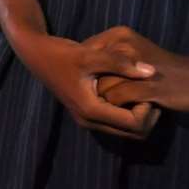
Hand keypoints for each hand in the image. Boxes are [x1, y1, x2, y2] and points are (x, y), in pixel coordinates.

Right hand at [9, 30, 160, 140]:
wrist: (37, 55)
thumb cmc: (61, 54)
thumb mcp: (90, 55)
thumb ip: (120, 63)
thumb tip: (151, 71)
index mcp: (91, 110)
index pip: (133, 123)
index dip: (147, 109)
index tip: (147, 87)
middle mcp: (90, 121)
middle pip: (134, 133)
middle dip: (148, 116)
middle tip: (151, 91)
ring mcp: (88, 120)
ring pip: (127, 131)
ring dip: (140, 116)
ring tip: (142, 91)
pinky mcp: (88, 114)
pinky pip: (117, 122)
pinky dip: (129, 112)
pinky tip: (130, 91)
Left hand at [91, 27, 188, 113]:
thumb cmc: (168, 71)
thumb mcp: (136, 56)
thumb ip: (112, 59)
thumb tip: (88, 75)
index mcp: (120, 34)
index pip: (87, 56)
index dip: (91, 76)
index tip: (104, 87)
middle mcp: (124, 44)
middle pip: (93, 75)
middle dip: (100, 90)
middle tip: (119, 99)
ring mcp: (134, 64)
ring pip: (103, 89)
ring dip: (113, 103)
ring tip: (131, 104)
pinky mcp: (147, 85)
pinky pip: (118, 100)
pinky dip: (123, 110)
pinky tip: (139, 109)